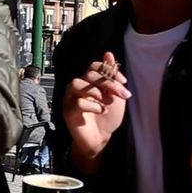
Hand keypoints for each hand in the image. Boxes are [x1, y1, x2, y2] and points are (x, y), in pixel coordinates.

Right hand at [62, 52, 131, 167]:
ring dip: (95, 92)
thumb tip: (108, 53)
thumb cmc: (108, 116)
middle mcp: (78, 86)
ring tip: (107, 102)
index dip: (109, 71)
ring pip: (76, 84)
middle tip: (120, 95)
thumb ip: (112, 76)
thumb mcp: (116, 95)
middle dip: (108, 83)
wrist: (102, 138)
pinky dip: (92, 105)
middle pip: (88, 75)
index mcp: (89, 81)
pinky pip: (76, 102)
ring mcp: (70, 98)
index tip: (124, 82)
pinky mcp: (67, 111)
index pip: (94, 66)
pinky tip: (101, 111)